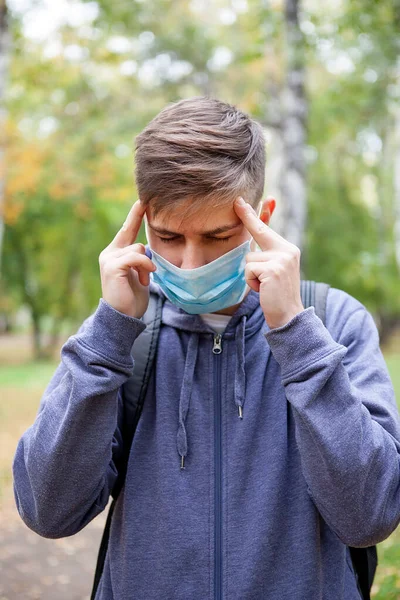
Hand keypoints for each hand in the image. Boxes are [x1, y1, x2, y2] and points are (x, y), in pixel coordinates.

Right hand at [98, 200, 155, 318]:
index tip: (142, 201)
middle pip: (134, 239)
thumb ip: (141, 259)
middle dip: (145, 255)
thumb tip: (147, 248)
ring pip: (137, 249)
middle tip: (147, 272)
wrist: (123, 317)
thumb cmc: (132, 298)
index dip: (134, 215)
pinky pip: (135, 257)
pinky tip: (146, 277)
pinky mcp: (112, 266)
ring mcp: (108, 259)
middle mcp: (109, 253)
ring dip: (146, 265)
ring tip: (145, 279)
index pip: (126, 230)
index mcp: (115, 254)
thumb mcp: (139, 274)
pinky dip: (145, 266)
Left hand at [233, 196, 303, 328]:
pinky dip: (251, 281)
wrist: (288, 315)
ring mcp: (281, 259)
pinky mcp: (273, 269)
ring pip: (248, 258)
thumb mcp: (273, 269)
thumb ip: (264, 253)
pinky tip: (263, 289)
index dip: (256, 214)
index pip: (267, 229)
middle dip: (247, 217)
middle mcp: (287, 250)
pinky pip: (248, 269)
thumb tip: (251, 239)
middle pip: (258, 232)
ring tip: (263, 285)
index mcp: (287, 248)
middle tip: (237, 202)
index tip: (244, 201)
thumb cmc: (276, 294)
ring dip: (250, 274)